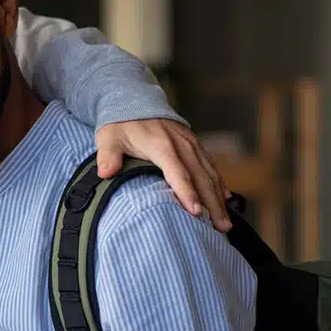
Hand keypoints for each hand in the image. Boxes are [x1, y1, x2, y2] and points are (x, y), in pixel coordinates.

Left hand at [96, 119, 231, 231]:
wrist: (134, 101)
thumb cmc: (120, 124)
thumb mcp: (108, 138)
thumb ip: (108, 156)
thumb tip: (105, 173)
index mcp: (161, 145)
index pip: (177, 172)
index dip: (187, 193)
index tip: (196, 212)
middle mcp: (181, 145)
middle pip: (201, 178)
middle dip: (212, 204)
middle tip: (220, 229)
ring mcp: (191, 144)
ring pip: (210, 174)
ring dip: (219, 198)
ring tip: (225, 224)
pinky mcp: (194, 144)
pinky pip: (210, 166)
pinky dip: (219, 183)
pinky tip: (226, 199)